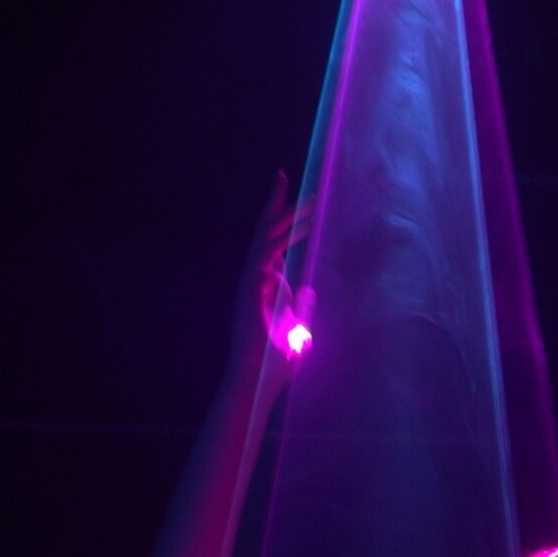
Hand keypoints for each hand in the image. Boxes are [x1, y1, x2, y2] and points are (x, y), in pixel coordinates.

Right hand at [228, 173, 312, 375]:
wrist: (256, 381)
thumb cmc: (273, 365)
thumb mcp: (298, 333)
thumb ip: (302, 310)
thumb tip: (308, 288)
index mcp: (263, 287)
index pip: (271, 245)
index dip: (282, 222)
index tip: (294, 202)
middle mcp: (253, 279)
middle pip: (262, 232)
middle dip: (275, 204)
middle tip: (285, 175)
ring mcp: (249, 281)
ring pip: (264, 237)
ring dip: (285, 215)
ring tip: (306, 198)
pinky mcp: (250, 287)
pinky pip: (267, 252)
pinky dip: (284, 236)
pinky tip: (303, 223)